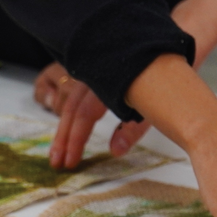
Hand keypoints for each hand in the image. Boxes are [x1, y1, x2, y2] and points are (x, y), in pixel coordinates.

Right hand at [33, 62, 148, 169]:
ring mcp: (90, 75)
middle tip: (56, 163)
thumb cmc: (160, 81)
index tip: (71, 162)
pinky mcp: (91, 77)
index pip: (84, 113)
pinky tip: (65, 133)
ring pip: (70, 102)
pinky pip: (75, 96)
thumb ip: (132, 129)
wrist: (158, 52)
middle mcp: (94, 76)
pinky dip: (69, 117)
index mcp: (109, 83)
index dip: (76, 139)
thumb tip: (115, 152)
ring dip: (63, 130)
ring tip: (57, 154)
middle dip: (62, 138)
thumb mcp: (150, 107)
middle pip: (72, 108)